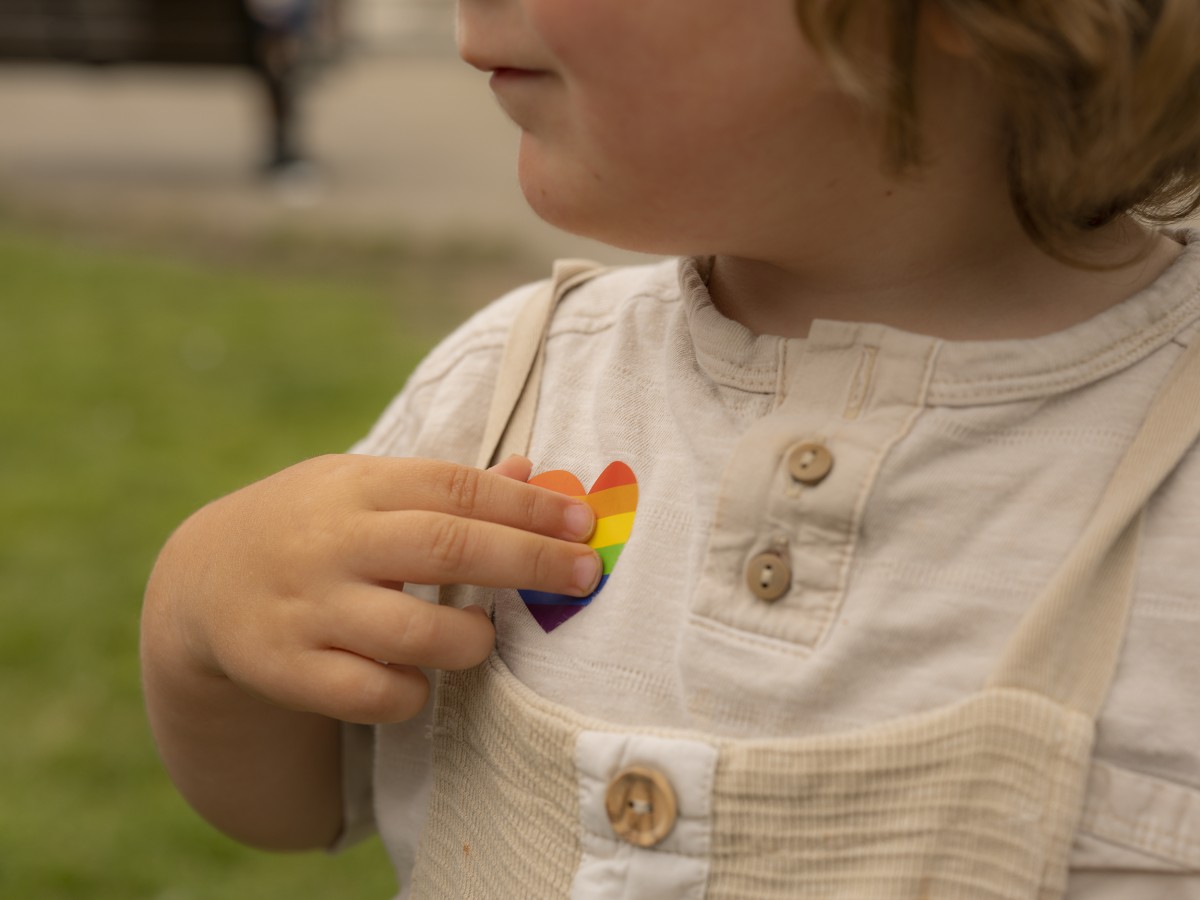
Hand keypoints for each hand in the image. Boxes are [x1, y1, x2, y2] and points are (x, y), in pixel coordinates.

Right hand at [146, 453, 597, 724]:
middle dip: (527, 562)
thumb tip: (531, 470)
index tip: (582, 523)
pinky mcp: (287, 668)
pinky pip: (373, 694)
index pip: (456, 487)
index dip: (527, 505)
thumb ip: (444, 486)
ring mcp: (307, 607)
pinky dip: (412, 691)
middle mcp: (333, 542)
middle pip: (447, 549)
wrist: (203, 579)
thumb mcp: (364, 487)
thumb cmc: (314, 526)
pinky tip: (417, 678)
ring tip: (482, 637)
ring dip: (471, 640)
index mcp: (358, 485)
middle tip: (584, 575)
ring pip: (415, 633)